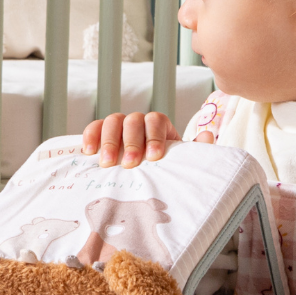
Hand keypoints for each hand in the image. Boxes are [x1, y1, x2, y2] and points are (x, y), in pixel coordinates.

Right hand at [82, 111, 210, 167]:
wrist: (143, 174)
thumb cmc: (162, 167)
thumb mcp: (179, 160)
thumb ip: (193, 149)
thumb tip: (207, 135)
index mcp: (158, 124)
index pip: (156, 120)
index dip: (154, 137)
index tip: (154, 157)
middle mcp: (137, 121)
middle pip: (133, 120)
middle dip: (131, 143)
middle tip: (130, 164)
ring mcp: (118, 126)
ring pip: (112, 121)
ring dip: (109, 142)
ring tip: (108, 163)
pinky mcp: (100, 133)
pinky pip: (94, 127)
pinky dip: (90, 136)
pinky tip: (88, 152)